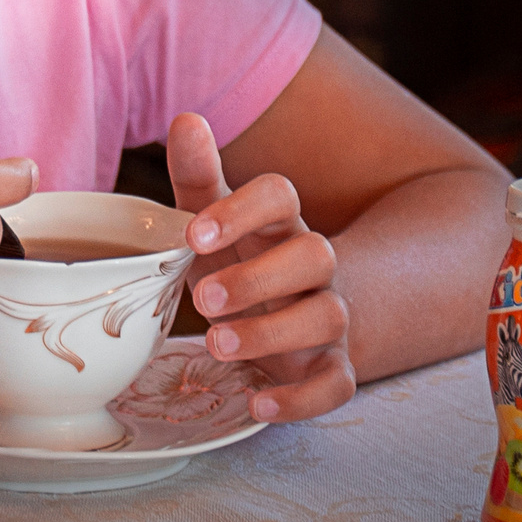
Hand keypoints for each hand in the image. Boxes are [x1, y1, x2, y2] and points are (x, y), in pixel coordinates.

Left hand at [165, 111, 352, 423]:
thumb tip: (185, 117)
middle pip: (315, 255)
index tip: (194, 235)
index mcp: (280, 224)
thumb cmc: (240, 262)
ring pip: (327, 318)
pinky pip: (336, 386)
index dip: (242, 209)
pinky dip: (301, 399)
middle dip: (260, 277)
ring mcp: (328, 319)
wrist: (293, 319)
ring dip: (273, 332)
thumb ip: (198, 176)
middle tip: (204, 300)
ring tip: (217, 344)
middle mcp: (315, 268)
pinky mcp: (332, 370)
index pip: (281, 195)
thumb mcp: (212, 222)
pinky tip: (257, 404)